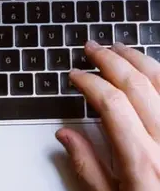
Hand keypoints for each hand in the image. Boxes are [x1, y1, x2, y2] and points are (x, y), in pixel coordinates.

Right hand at [56, 41, 159, 190]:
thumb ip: (87, 166)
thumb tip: (65, 135)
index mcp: (142, 160)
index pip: (111, 103)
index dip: (90, 82)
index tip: (76, 74)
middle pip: (136, 85)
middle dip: (110, 60)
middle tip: (93, 49)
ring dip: (137, 59)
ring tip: (119, 48)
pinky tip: (149, 68)